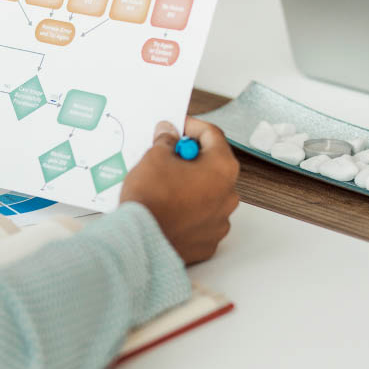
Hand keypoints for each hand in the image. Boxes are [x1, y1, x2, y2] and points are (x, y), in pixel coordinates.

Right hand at [121, 117, 239, 264]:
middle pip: (213, 166)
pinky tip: (168, 209)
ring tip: (165, 187)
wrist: (140, 241)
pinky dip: (189, 212)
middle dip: (191, 159)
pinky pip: (202, 219)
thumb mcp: (154, 157)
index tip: (178, 126)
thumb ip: (166, 141)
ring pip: (208, 194)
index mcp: (222, 168)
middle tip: (168, 156)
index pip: (212, 135)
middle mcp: (229, 195)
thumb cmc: (151, 200)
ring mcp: (220, 221)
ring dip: (191, 186)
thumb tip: (169, 135)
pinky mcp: (209, 242)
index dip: (191, 127)